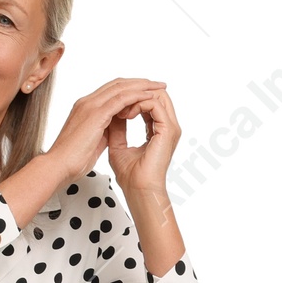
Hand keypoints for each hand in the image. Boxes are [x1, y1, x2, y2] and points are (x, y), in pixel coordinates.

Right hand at [42, 77, 168, 185]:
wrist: (58, 166)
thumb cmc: (73, 159)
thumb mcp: (93, 140)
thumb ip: (104, 129)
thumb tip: (115, 126)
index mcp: (86, 108)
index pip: (112, 91)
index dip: (131, 89)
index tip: (147, 91)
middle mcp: (88, 102)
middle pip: (118, 84)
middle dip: (140, 83)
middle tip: (158, 84)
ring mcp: (90, 105)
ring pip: (121, 87)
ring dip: (142, 86)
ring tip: (158, 87)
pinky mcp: (95, 114)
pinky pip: (120, 99)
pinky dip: (136, 96)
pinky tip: (148, 97)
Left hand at [106, 84, 181, 200]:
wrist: (137, 189)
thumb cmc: (130, 176)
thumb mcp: (118, 145)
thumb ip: (117, 127)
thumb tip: (112, 111)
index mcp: (158, 130)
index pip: (150, 102)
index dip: (132, 98)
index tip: (115, 107)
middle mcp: (167, 127)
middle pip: (157, 93)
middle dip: (136, 93)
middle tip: (119, 105)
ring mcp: (170, 128)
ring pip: (157, 94)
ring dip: (136, 97)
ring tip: (122, 111)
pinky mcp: (167, 130)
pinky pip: (154, 104)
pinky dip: (138, 104)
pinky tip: (126, 115)